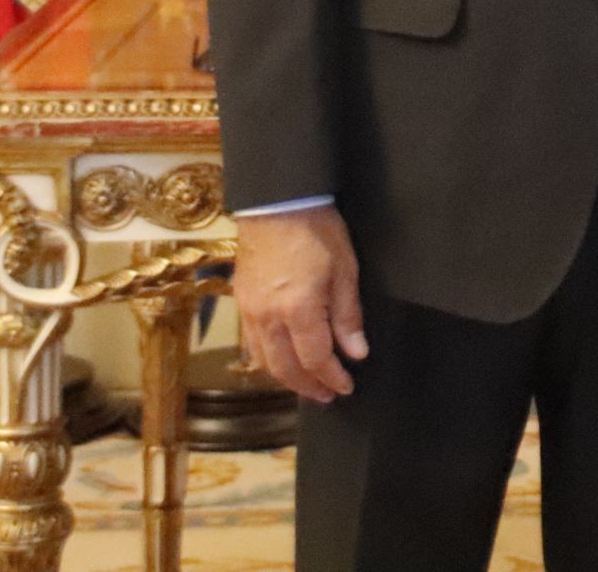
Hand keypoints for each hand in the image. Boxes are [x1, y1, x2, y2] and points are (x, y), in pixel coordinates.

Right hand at [232, 205, 365, 402]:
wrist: (277, 202)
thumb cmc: (316, 230)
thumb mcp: (345, 269)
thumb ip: (348, 315)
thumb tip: (356, 352)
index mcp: (299, 309)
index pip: (316, 359)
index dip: (332, 378)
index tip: (346, 387)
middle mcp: (269, 317)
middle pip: (286, 368)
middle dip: (309, 387)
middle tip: (328, 396)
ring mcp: (250, 311)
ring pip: (264, 361)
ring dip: (287, 379)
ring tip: (308, 385)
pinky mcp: (241, 302)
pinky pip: (251, 344)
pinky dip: (268, 360)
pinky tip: (282, 361)